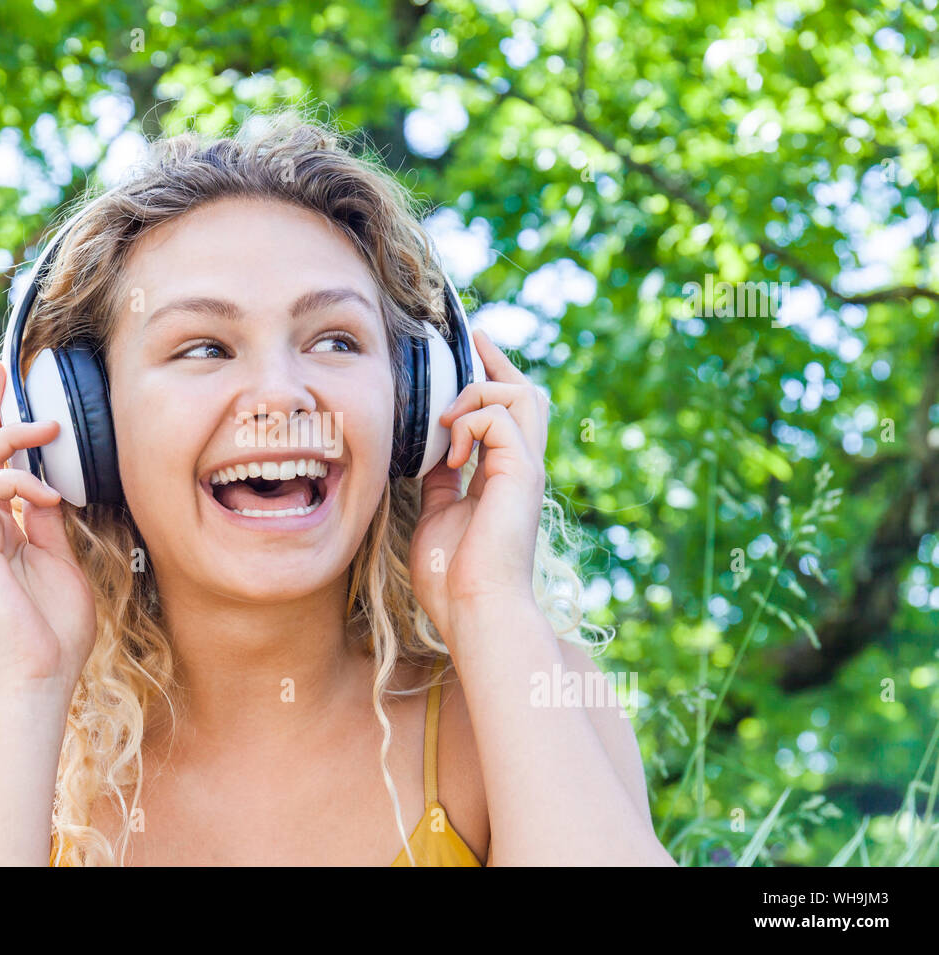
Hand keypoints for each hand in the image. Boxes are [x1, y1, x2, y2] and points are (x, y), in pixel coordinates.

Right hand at [0, 358, 96, 696]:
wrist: (38, 679)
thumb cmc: (53, 634)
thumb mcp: (61, 563)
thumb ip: (49, 525)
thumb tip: (52, 488)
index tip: (10, 386)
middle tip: (1, 370)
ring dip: (9, 438)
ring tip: (47, 428)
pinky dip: (16, 483)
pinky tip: (49, 496)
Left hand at [409, 329, 549, 646]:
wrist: (475, 610)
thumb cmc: (453, 579)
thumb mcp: (438, 517)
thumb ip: (439, 483)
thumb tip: (428, 457)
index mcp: (504, 480)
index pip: (506, 417)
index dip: (490, 380)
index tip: (473, 350)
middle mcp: (522, 469)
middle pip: (527, 395)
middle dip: (499, 363)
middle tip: (473, 341)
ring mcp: (526, 469)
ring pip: (522, 394)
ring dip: (478, 394)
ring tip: (448, 422)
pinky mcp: (522, 472)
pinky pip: (500, 417)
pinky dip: (470, 422)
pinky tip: (451, 454)